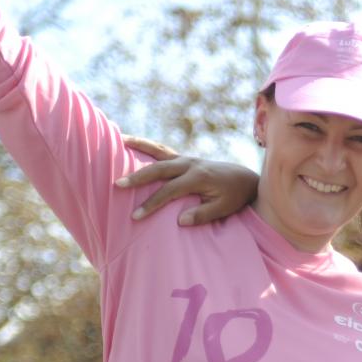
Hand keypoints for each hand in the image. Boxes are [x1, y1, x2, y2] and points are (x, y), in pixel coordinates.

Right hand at [116, 136, 260, 224]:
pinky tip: (132, 141)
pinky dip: (147, 145)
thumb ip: (202, 214)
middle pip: (159, 169)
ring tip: (118, 140)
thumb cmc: (234, 196)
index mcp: (198, 177)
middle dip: (138, 177)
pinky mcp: (184, 158)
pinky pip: (162, 149)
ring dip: (138, 145)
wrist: (244, 178)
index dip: (152, 203)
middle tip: (118, 184)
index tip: (136, 216)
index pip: (169, 191)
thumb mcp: (223, 208)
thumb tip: (179, 221)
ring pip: (159, 150)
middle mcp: (190, 164)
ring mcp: (186, 158)